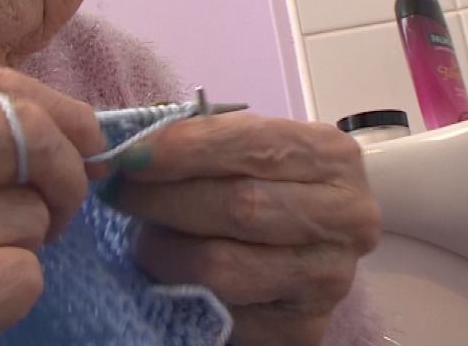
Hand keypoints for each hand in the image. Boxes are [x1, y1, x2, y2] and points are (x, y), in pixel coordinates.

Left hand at [100, 115, 379, 345]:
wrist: (294, 250)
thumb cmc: (259, 184)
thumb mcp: (242, 150)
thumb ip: (201, 141)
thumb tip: (132, 149)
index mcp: (332, 158)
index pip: (255, 144)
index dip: (186, 149)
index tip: (130, 156)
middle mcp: (347, 217)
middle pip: (241, 206)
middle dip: (165, 199)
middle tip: (120, 195)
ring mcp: (330, 278)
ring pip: (224, 266)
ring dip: (164, 249)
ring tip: (142, 235)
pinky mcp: (303, 329)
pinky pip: (222, 311)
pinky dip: (181, 290)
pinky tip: (167, 272)